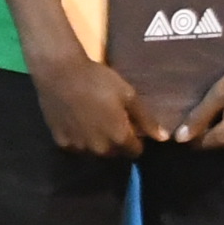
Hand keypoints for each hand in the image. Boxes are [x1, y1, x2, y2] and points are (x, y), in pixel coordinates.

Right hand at [25, 25, 153, 158]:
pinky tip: (77, 120)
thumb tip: (163, 138)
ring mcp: (79, 147)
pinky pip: (76, 145)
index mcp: (119, 137)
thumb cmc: (98, 80)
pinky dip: (79, 137)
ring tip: (93, 119)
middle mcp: (100, 148)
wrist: (60, 72)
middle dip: (116, 140)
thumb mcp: (127, 94)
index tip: (131, 125)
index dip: (136, 139)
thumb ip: (146, 119)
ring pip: (95, 151)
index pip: (135, 151)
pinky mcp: (61, 142)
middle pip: (115, 152)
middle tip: (111, 119)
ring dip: (98, 140)